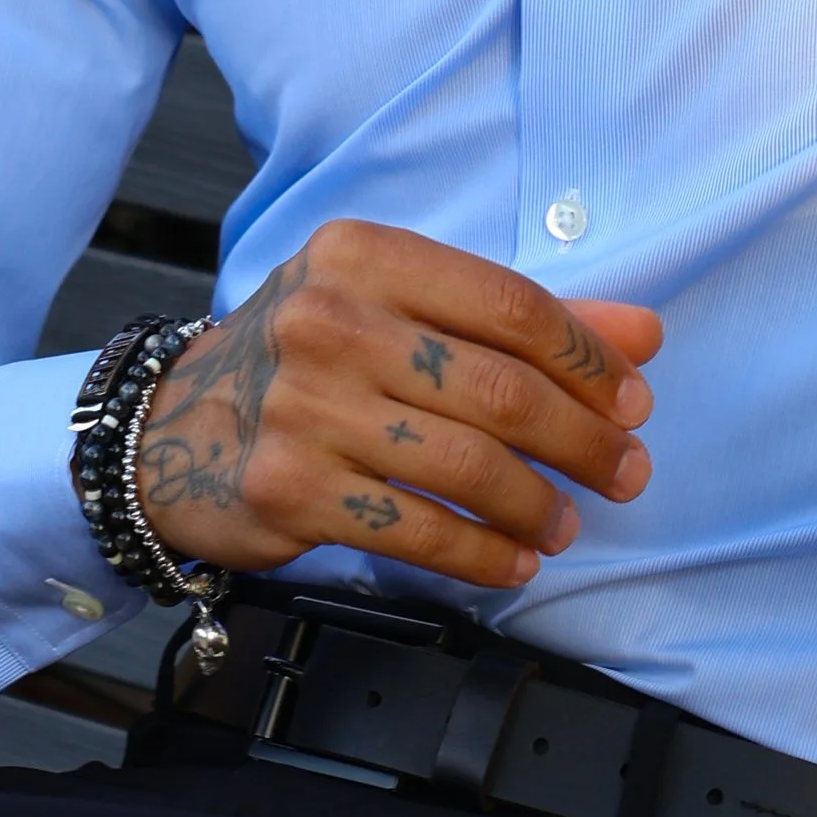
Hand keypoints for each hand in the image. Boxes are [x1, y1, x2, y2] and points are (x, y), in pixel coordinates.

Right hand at [135, 221, 660, 595]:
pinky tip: (512, 559)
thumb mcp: (398, 308)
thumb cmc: (310, 361)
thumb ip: (519, 320)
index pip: (511, 304)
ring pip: (468, 465)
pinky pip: (419, 531)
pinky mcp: (290, 490)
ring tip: (565, 523)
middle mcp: (330, 321)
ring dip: (538, 505)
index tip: (633, 401)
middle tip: (626, 471)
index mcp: (365, 257)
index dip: (589, 359)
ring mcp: (305, 408)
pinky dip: (483, 553)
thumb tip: (644, 334)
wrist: (173, 428)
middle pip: (500, 390)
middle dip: (583, 441)